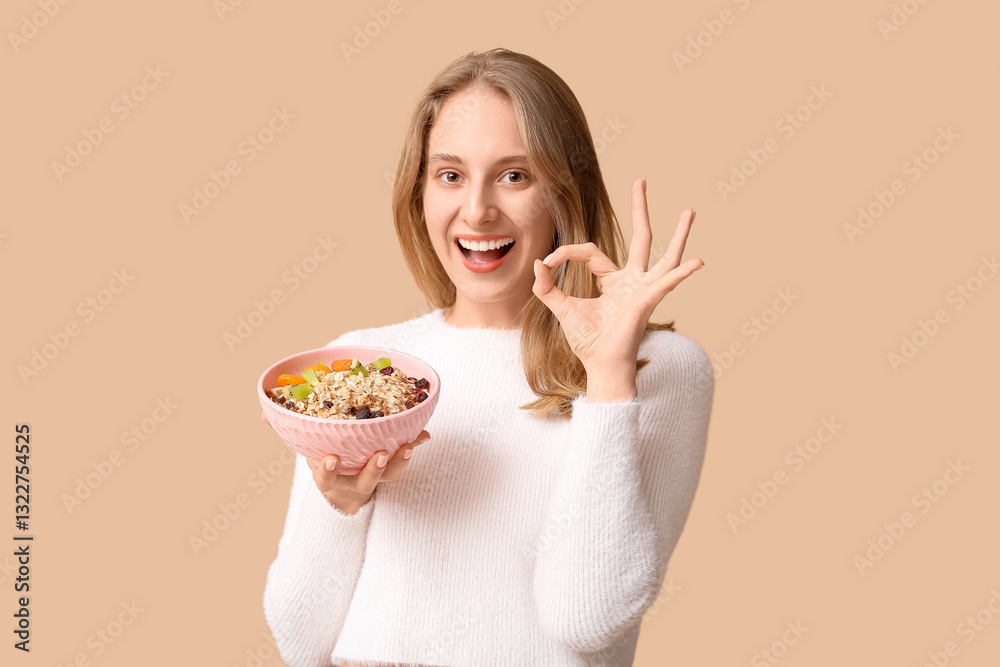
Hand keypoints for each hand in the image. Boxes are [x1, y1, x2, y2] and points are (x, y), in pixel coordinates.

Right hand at [261, 413, 429, 514]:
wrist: (345, 492)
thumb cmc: (325, 461)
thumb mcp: (307, 450)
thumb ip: (290, 431)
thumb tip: (265, 412)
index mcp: (331, 478)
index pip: (326, 479)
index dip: (327, 471)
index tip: (329, 459)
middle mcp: (355, 481)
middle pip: (366, 481)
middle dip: (373, 470)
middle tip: (380, 455)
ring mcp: (375, 477)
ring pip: (389, 474)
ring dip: (399, 460)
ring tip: (409, 446)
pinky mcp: (390, 467)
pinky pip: (403, 460)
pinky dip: (413, 445)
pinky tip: (424, 434)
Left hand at [531, 177, 703, 375]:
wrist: (600, 366)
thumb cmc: (587, 341)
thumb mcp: (561, 309)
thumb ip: (547, 287)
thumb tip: (539, 263)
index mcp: (613, 281)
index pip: (590, 251)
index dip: (567, 252)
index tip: (548, 262)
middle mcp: (633, 280)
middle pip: (641, 238)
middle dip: (640, 209)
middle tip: (641, 180)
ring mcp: (644, 289)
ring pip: (665, 255)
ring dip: (679, 234)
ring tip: (690, 211)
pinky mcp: (648, 301)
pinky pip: (667, 283)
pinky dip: (682, 273)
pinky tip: (698, 262)